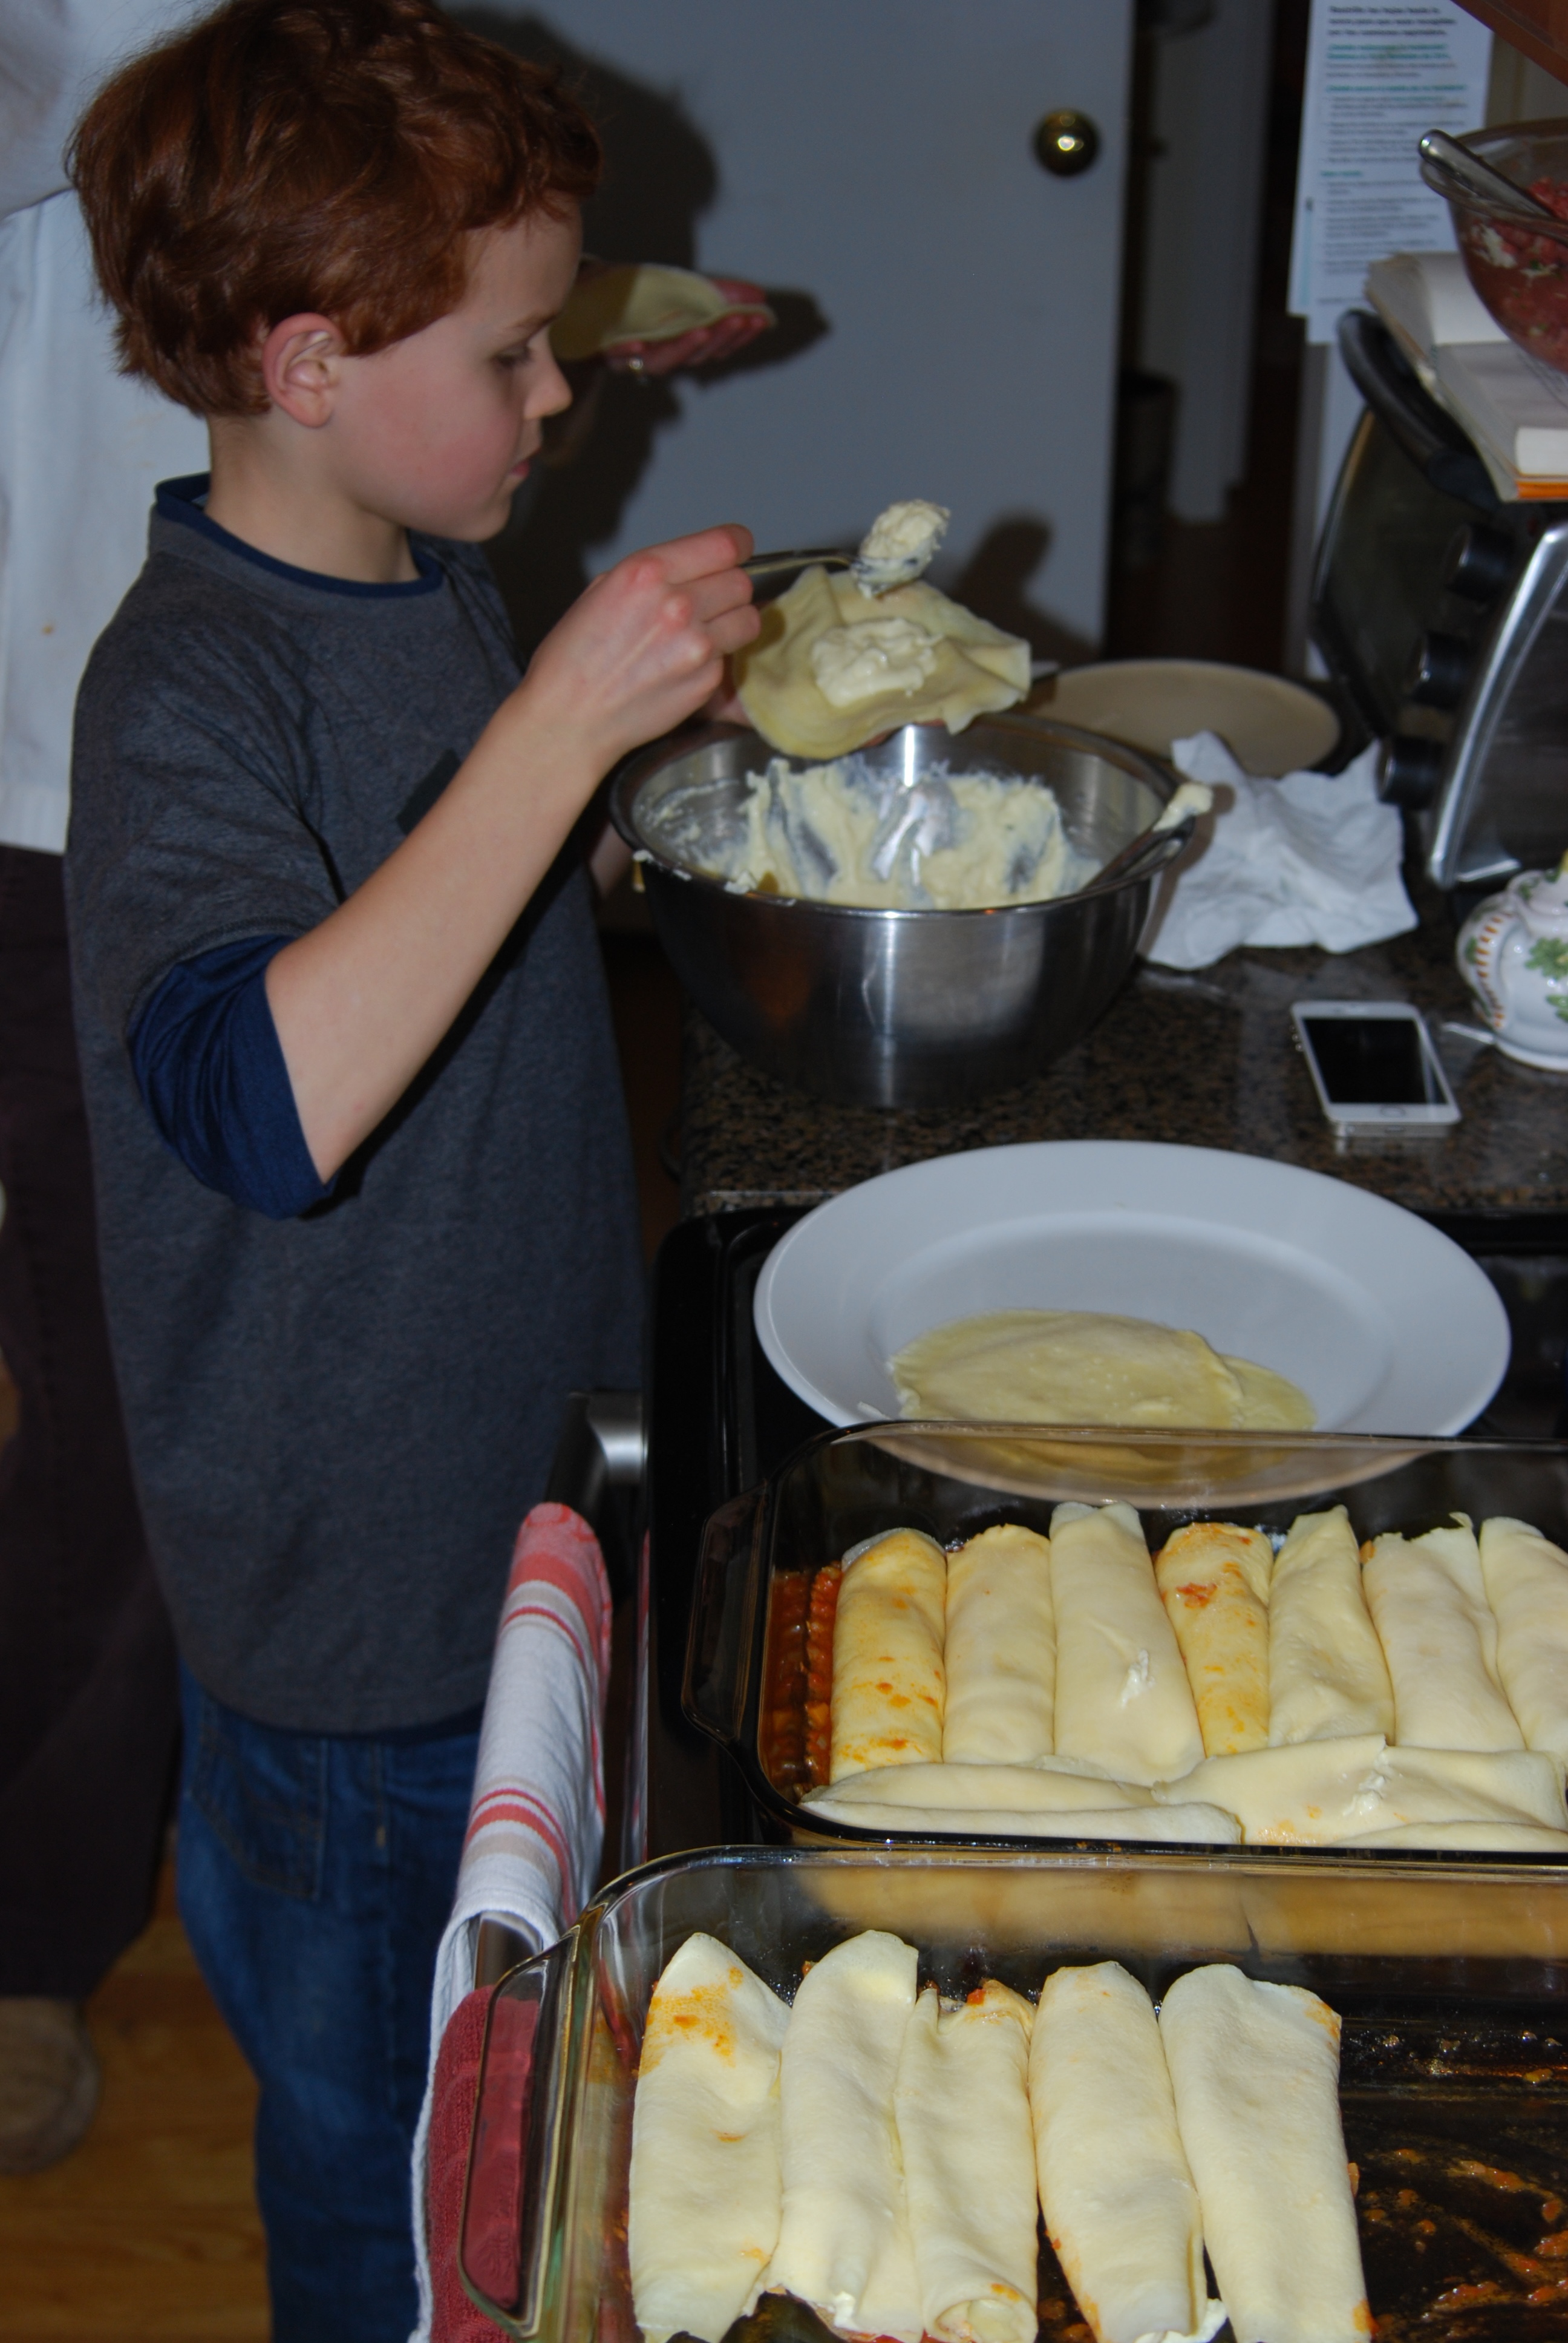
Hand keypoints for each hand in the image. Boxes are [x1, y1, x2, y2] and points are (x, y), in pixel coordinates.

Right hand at [518, 525, 759, 771]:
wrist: (570, 719)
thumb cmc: (575, 658)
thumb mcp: (603, 590)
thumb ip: (652, 574)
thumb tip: (691, 568)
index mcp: (648, 573)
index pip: (725, 545)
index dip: (738, 546)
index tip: (737, 551)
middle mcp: (677, 605)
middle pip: (741, 582)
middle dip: (729, 589)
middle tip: (712, 601)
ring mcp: (696, 646)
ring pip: (749, 619)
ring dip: (733, 623)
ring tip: (704, 633)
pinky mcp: (706, 680)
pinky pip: (731, 658)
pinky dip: (716, 659)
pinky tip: (684, 666)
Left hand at [605, 279, 772, 376]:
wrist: (587, 299)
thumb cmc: (637, 300)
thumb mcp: (679, 290)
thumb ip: (716, 293)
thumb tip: (760, 295)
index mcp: (683, 343)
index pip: (719, 346)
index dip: (740, 335)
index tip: (760, 318)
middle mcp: (664, 356)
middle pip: (696, 356)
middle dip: (720, 337)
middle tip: (740, 318)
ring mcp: (637, 358)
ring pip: (663, 361)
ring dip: (684, 347)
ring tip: (702, 329)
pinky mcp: (607, 351)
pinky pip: (618, 355)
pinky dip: (629, 351)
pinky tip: (640, 345)